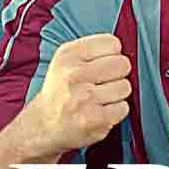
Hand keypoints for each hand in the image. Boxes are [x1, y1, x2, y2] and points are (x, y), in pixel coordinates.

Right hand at [22, 33, 133, 154]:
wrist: (43, 125)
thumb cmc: (60, 92)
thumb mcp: (66, 60)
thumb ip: (93, 51)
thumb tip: (124, 52)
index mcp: (68, 55)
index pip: (113, 44)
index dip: (111, 56)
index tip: (100, 66)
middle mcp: (75, 74)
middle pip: (123, 64)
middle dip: (116, 75)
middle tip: (102, 84)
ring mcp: (86, 98)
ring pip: (125, 87)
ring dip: (116, 95)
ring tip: (99, 99)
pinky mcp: (96, 119)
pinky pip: (123, 108)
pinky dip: (115, 112)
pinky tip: (100, 112)